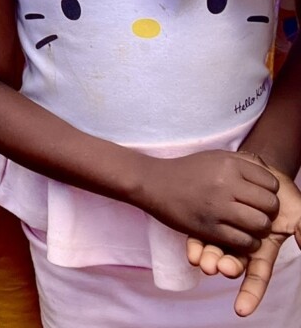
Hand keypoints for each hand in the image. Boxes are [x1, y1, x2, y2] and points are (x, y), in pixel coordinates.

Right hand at [141, 151, 279, 252]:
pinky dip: (247, 243)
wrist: (152, 183)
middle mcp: (225, 183)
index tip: (257, 197)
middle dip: (268, 213)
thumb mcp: (215, 157)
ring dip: (259, 230)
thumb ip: (243, 162)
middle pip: (270, 205)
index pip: (271, 184)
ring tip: (249, 227)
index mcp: (229, 164)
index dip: (269, 193)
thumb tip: (268, 172)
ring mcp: (217, 206)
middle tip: (256, 214)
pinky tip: (239, 237)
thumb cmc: (186, 170)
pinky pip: (244, 241)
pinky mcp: (208, 228)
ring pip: (260, 225)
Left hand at [187, 165, 300, 316]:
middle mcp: (241, 243)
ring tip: (202, 263)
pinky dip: (196, 243)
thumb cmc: (283, 197)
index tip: (241, 310)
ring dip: (208, 258)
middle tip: (217, 269)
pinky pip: (200, 233)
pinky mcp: (210, 215)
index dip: (251, 294)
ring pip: (215, 250)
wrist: (260, 170)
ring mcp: (224, 230)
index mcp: (263, 247)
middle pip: (233, 262)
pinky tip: (191, 252)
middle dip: (225, 267)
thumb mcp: (297, 213)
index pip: (258, 275)